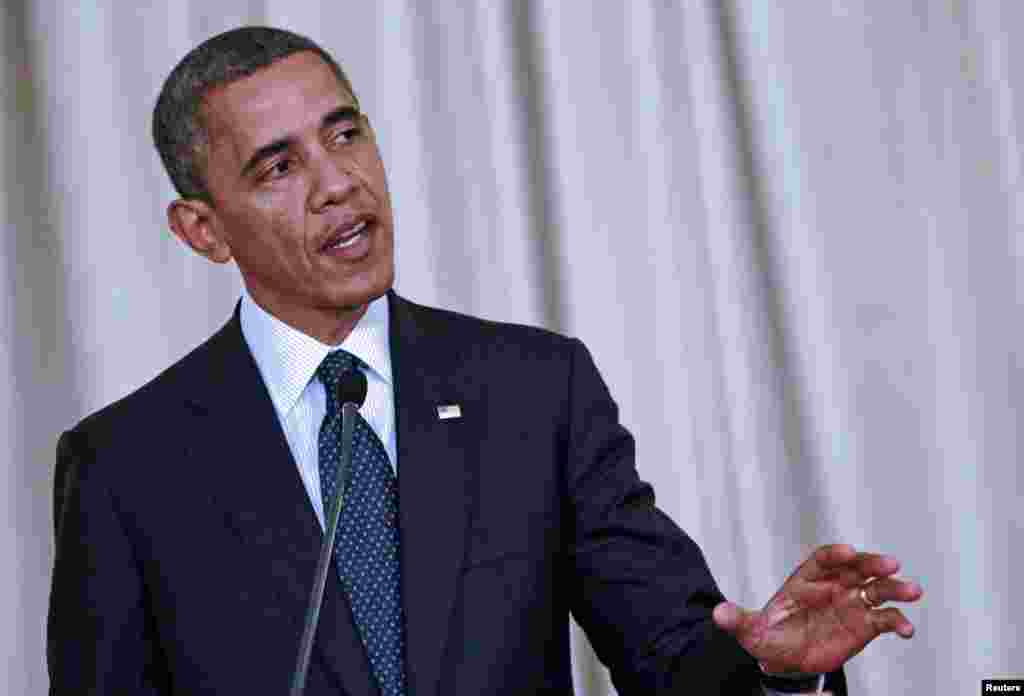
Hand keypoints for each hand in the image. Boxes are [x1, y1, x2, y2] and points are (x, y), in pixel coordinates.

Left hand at [712, 544, 922, 674]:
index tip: (848, 551)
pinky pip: (884, 619)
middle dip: (872, 562)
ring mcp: (851, 603)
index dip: (835, 554)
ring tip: (912, 591)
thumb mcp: (750, 631)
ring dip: (895, 588)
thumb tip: (717, 613)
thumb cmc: (769, 637)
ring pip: (876, 588)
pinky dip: (897, 621)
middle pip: (855, 567)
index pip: (822, 560)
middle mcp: (832, 586)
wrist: (786, 660)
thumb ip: (738, 620)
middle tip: (891, 563)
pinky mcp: (865, 624)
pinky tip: (906, 629)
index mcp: (805, 580)